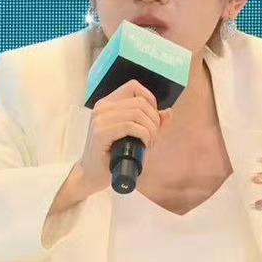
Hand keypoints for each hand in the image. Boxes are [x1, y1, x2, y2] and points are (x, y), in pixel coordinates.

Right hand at [76, 80, 169, 195]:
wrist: (92, 175)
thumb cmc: (112, 157)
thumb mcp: (134, 136)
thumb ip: (150, 123)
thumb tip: (168, 112)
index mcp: (107, 104)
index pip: (133, 87)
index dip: (150, 100)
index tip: (153, 120)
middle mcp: (102, 108)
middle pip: (140, 102)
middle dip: (154, 120)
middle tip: (154, 138)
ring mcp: (99, 119)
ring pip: (137, 113)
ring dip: (151, 130)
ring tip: (150, 143)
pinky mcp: (100, 132)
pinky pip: (130, 126)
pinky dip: (144, 135)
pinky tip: (144, 145)